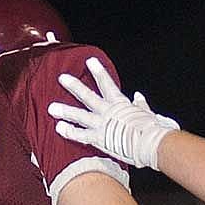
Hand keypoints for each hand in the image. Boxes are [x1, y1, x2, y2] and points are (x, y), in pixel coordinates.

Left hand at [48, 56, 179, 169]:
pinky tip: (59, 128)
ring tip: (52, 107)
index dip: (98, 72)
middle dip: (74, 86)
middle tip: (62, 78)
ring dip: (65, 110)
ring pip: (79, 115)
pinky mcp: (99, 138)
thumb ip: (141, 105)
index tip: (89, 61)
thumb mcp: (148, 113)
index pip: (107, 83)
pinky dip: (70, 132)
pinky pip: (81, 135)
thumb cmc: (153, 130)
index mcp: (121, 103)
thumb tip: (139, 96)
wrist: (151, 143)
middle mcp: (108, 111)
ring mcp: (102, 124)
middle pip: (87, 96)